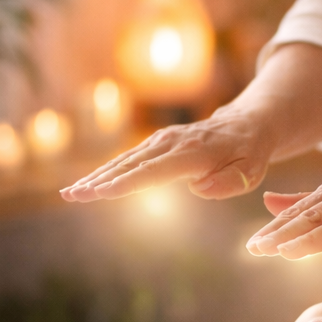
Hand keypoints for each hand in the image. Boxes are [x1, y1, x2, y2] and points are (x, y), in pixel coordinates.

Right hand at [60, 109, 275, 201]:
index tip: (103, 192)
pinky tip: (88, 184)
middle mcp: (172, 143)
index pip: (155, 170)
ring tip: (71, 194)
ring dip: (96, 177)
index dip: (128, 182)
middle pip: (130, 165)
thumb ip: (229, 182)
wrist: (246, 125)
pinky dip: (106, 171)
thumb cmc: (249, 154)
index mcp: (193, 153)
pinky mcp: (156, 143)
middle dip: (100, 181)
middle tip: (73, 196)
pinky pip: (128, 159)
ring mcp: (161, 140)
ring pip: (124, 161)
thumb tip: (199, 188)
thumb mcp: (251, 171)